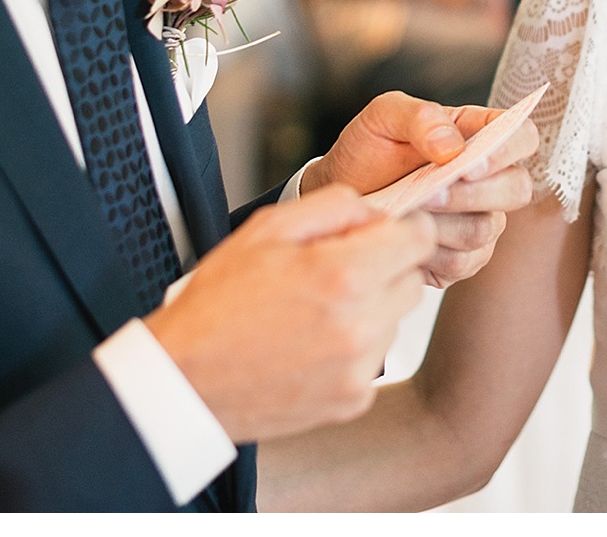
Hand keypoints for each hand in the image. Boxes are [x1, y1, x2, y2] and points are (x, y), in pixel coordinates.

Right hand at [143, 184, 434, 442]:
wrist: (187, 382)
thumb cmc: (219, 303)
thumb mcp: (267, 229)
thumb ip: (334, 207)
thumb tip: (376, 214)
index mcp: (343, 275)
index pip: (419, 240)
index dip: (402, 230)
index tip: (381, 235)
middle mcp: (360, 325)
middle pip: (412, 280)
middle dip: (385, 269)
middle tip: (337, 272)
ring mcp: (359, 368)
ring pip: (395, 320)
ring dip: (371, 310)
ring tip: (316, 312)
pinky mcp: (353, 400)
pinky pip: (376, 358)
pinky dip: (354, 348)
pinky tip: (312, 344)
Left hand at [304, 93, 539, 287]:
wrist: (342, 194)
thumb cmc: (368, 150)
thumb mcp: (384, 118)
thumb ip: (421, 117)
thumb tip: (452, 146)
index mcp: (478, 136)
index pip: (522, 137)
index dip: (507, 151)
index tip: (468, 162)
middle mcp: (488, 180)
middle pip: (516, 189)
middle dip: (473, 194)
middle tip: (429, 192)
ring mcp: (479, 220)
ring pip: (486, 230)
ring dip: (445, 223)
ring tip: (407, 211)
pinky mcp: (461, 259)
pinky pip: (462, 262)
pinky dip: (430, 251)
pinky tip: (405, 235)